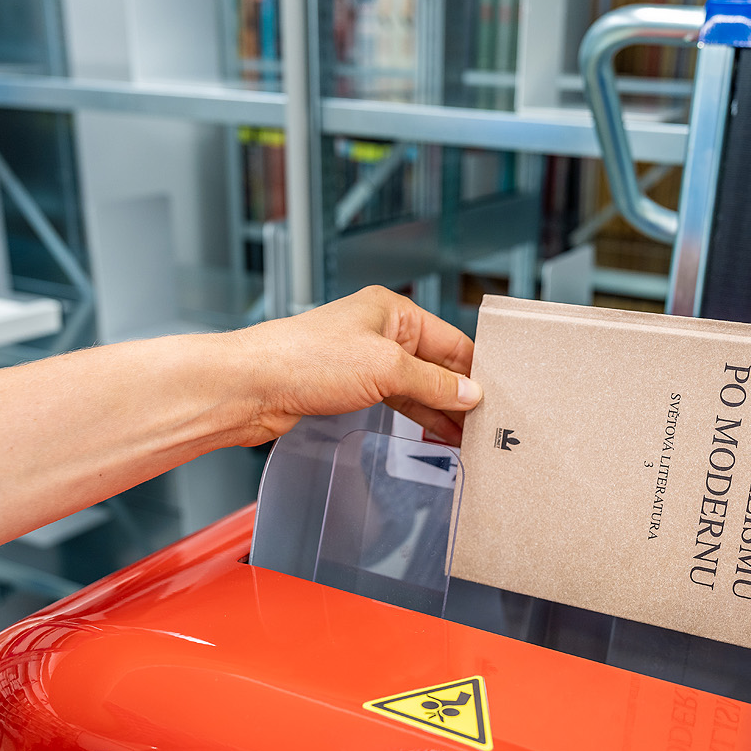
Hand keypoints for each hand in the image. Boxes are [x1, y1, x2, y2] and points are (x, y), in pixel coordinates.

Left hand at [220, 287, 479, 445]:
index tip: (498, 398)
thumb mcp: (384, 369)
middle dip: (460, 395)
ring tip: (467, 438)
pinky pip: (394, 401)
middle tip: (487, 426)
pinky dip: (416, 417)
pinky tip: (434, 434)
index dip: (476, 371)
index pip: (451, 341)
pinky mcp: (348, 387)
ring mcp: (363, 360)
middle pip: (435, 365)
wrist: (252, 387)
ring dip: (440, 411)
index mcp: (392, 312)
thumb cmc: (304, 359)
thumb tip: (469, 393)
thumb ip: (432, 384)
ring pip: (416, 387)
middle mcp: (379, 332)